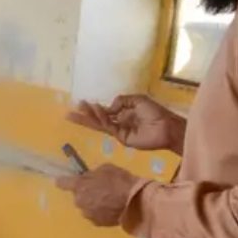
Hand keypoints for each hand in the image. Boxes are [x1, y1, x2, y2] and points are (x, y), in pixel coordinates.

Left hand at [57, 164, 141, 227]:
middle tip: (100, 189)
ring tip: (108, 200)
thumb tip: (91, 178)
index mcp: (79, 185)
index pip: (62, 183)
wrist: (135, 203)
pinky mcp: (96, 223)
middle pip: (78, 196)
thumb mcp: (106, 169)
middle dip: (85, 192)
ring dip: (93, 203)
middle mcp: (79, 201)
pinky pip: (95, 215)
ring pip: (86, 206)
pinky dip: (100, 212)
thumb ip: (93, 174)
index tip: (63, 181)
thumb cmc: (121, 181)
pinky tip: (111, 209)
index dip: (63, 181)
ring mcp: (87, 214)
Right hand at [68, 95, 184, 153]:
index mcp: (124, 113)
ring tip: (76, 112)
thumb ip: (122, 101)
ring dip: (88, 117)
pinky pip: (109, 127)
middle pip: (98, 119)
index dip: (94, 109)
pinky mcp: (122, 138)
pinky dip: (101, 119)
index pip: (105, 111)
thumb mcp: (138, 100)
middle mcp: (120, 122)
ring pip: (100, 124)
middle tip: (70, 112)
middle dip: (85, 115)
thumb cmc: (156, 113)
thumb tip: (109, 107)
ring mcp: (120, 131)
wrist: (167, 127)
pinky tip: (95, 111)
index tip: (82, 103)